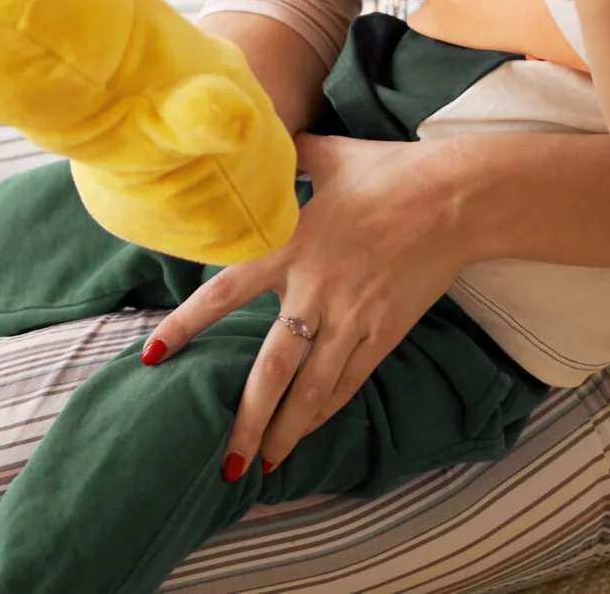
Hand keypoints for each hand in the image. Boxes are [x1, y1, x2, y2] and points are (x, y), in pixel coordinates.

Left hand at [140, 133, 478, 472]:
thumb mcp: (327, 153)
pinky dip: (325, 411)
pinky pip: (349, 383)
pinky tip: (306, 432)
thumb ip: (288, 157)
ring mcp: (352, 319)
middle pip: (271, 371)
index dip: (185, 325)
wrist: (457, 198)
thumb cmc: (389, 170)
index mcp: (290, 247)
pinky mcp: (384, 334)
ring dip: (285, 432)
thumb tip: (262, 143)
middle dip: (246, 421)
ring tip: (262, 466)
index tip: (153, 356)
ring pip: (312, 391)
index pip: (223, 293)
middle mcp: (315, 292)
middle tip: (224, 461)